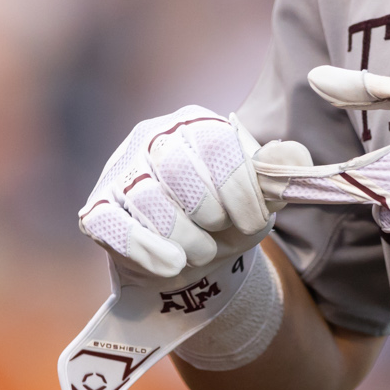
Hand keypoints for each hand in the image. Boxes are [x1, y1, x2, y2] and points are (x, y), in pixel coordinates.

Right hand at [78, 106, 310, 279]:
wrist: (189, 260)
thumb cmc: (225, 219)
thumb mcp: (259, 199)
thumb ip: (279, 175)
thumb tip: (294, 156)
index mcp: (195, 124)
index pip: (214, 142)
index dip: (238, 188)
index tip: (251, 220)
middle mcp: (152, 138)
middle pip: (178, 169)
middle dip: (208, 213)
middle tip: (218, 231)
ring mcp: (120, 172)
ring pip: (147, 200)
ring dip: (185, 240)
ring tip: (198, 251)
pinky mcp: (95, 208)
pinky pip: (110, 224)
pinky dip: (146, 249)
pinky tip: (171, 264)